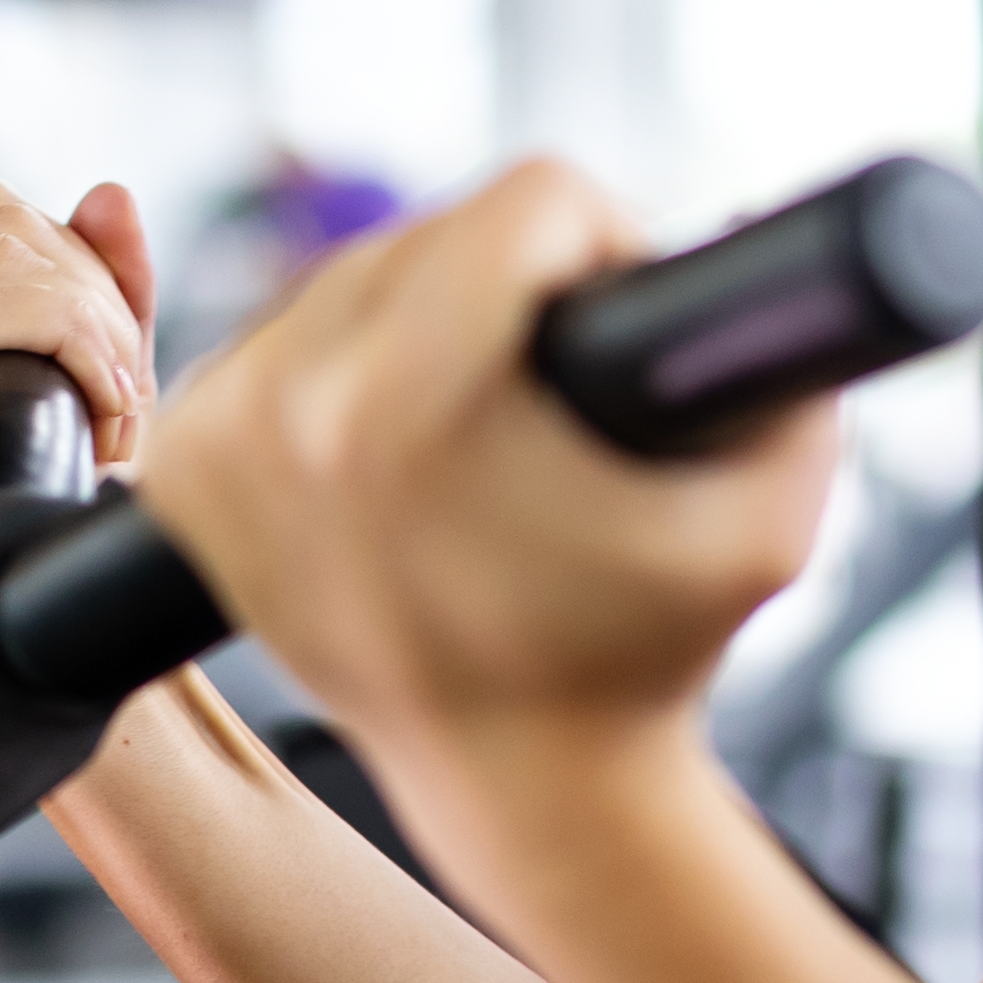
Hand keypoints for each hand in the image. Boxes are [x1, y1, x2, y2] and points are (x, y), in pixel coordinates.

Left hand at [131, 160, 834, 769]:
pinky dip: (339, 363)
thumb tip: (753, 249)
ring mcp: (221, 438)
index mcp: (405, 406)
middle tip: (560, 385)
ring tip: (487, 416)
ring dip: (426, 310)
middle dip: (516, 280)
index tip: (622, 318)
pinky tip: (398, 434)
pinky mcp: (185, 468)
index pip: (530, 201)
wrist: (523, 781)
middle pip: (436, 227)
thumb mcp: (769, 519)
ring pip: (352, 271)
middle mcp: (288, 409)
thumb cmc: (644, 658)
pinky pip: (278, 339)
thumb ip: (797, 371)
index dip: (611, 245)